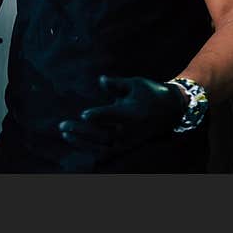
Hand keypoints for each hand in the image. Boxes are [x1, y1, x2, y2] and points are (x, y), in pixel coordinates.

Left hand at [58, 76, 185, 156]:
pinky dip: (89, 148)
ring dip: (82, 142)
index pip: (113, 116)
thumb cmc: (149, 92)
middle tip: (62, 125)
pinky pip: (105, 152)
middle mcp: (130, 130)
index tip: (83, 114)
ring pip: (102, 146)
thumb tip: (100, 80)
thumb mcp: (135, 83)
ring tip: (65, 133)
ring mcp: (128, 141)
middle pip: (103, 134)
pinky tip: (74, 140)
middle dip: (81, 131)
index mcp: (133, 113)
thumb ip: (116, 84)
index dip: (98, 116)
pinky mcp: (126, 147)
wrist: (170, 111)